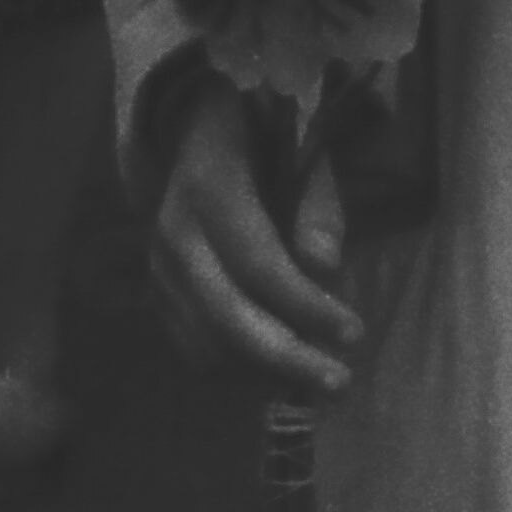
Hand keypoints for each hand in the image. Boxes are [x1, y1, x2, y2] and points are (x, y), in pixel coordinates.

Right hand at [150, 89, 358, 401]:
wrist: (194, 128)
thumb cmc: (263, 137)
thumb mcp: (302, 150)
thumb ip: (317, 207)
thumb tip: (324, 269)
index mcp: (209, 186)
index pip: (258, 262)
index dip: (304, 304)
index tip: (354, 333)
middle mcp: (173, 232)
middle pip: (226, 314)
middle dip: (285, 357)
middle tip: (338, 383)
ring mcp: (158, 267)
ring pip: (205, 341)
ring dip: (262, 371)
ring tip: (316, 381)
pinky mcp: (157, 292)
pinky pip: (192, 347)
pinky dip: (235, 369)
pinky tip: (278, 372)